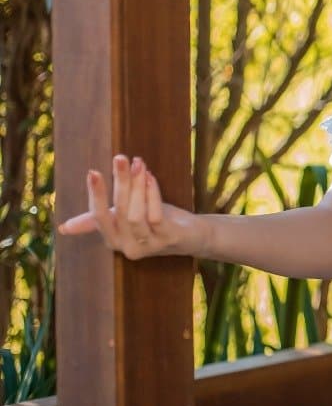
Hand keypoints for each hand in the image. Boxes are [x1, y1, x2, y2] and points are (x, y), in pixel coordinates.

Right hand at [57, 154, 209, 259]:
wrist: (194, 235)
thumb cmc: (157, 221)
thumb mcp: (126, 218)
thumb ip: (98, 220)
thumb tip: (63, 229)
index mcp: (113, 240)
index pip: (97, 218)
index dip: (95, 195)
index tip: (93, 172)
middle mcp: (127, 247)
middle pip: (118, 211)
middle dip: (119, 182)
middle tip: (121, 158)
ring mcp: (148, 245)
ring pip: (134, 215)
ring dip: (136, 186)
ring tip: (139, 164)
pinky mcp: (168, 239)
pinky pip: (155, 216)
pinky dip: (152, 194)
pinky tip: (150, 177)